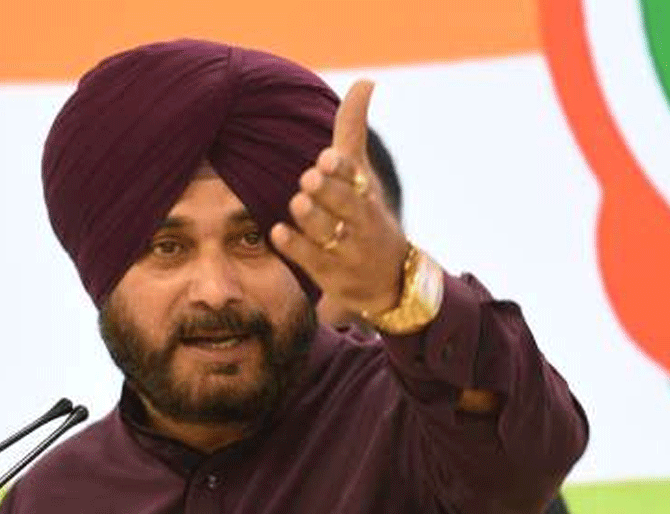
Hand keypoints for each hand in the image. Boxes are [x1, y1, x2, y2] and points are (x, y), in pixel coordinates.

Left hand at [270, 79, 409, 315]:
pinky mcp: (331, 274)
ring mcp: (347, 249)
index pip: (355, 176)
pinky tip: (279, 233)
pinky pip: (312, 261)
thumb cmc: (367, 212)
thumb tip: (365, 81)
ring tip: (299, 203)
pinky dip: (296, 247)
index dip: (341, 168)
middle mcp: (360, 220)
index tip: (326, 157)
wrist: (390, 277)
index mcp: (366, 192)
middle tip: (309, 178)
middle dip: (329, 192)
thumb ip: (353, 128)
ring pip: (329, 233)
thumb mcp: (362, 172)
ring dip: (312, 218)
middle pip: (346, 205)